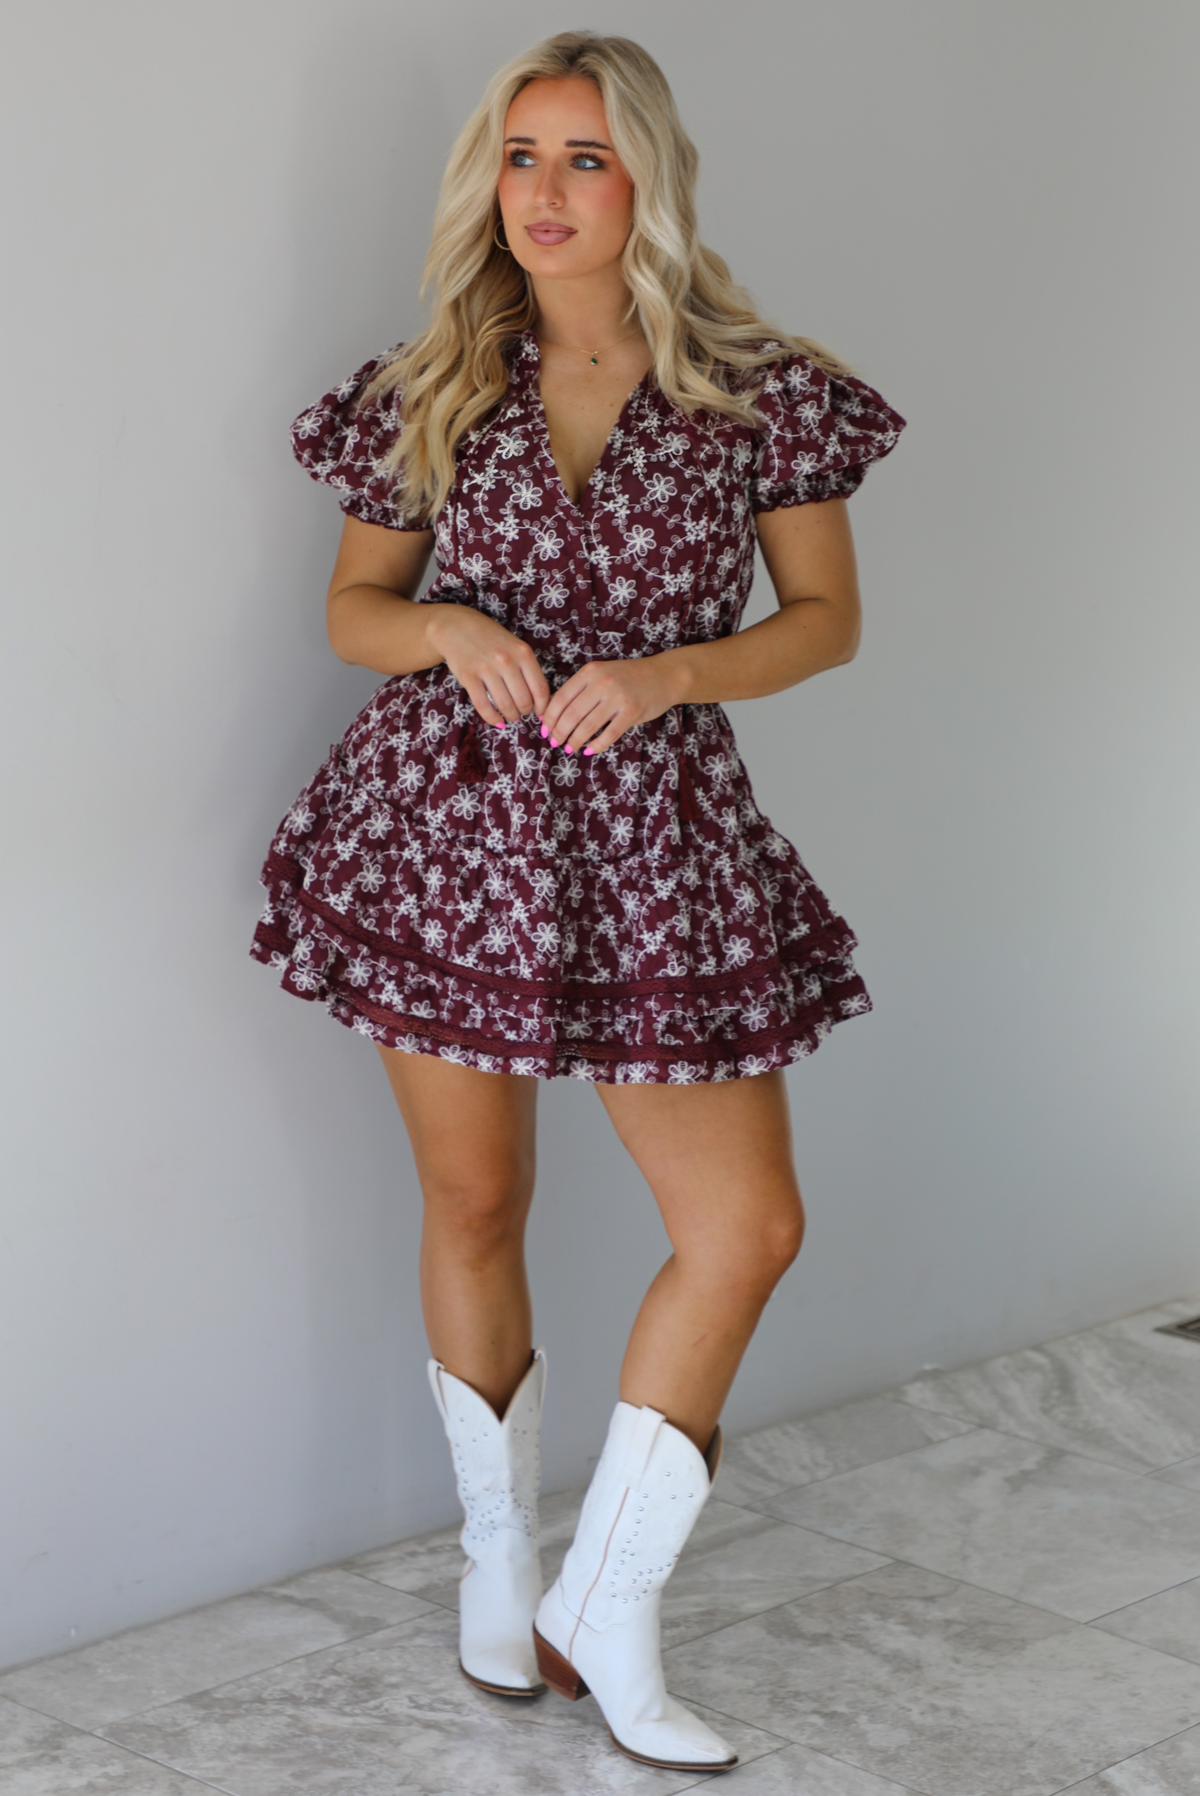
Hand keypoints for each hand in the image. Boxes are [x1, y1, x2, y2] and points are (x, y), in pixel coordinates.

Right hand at [427, 605, 550, 725]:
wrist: (457, 627)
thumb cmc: (491, 639)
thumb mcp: (515, 646)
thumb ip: (527, 668)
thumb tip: (540, 700)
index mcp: (523, 652)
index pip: (540, 688)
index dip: (543, 707)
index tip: (541, 714)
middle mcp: (506, 660)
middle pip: (523, 700)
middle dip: (525, 712)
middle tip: (522, 713)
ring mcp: (486, 669)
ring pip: (505, 705)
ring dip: (511, 716)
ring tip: (510, 716)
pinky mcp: (468, 677)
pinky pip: (484, 706)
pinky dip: (493, 719)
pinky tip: (497, 721)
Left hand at [538, 654, 685, 755]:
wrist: (664, 676)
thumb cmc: (629, 677)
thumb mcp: (602, 674)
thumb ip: (582, 689)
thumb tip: (557, 714)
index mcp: (590, 672)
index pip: (561, 698)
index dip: (550, 717)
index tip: (545, 729)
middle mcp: (602, 683)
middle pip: (571, 714)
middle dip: (559, 732)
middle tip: (554, 743)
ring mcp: (617, 698)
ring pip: (587, 726)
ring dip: (575, 741)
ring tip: (569, 749)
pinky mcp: (631, 712)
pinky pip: (609, 734)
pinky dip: (596, 745)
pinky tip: (589, 750)